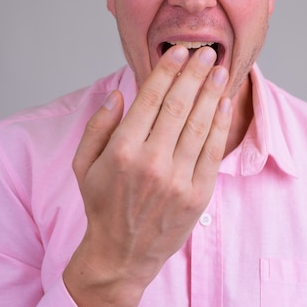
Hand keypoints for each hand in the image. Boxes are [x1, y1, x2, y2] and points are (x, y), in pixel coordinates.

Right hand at [63, 46, 230, 306]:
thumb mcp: (83, 165)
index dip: (168, 71)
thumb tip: (118, 93)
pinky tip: (223, 103)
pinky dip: (219, 124)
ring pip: (199, 124)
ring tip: (220, 70)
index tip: (180, 52)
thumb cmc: (102, 206)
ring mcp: (178, 180)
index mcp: (122, 151)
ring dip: (211, 93)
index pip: (150, 99)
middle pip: (179, 105)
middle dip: (195, 74)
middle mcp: (151, 162)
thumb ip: (98, 126)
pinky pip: (212, 151)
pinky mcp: (198, 195)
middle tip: (207, 52)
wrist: (122, 255)